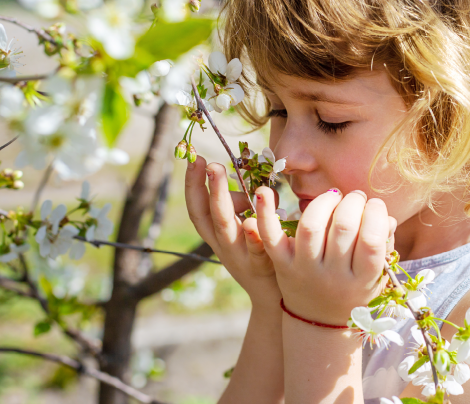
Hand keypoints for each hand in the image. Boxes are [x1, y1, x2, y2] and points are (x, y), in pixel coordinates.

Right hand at [185, 155, 279, 305]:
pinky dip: (251, 237)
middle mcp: (222, 245)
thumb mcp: (250, 230)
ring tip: (220, 175)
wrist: (276, 299)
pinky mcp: (259, 267)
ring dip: (222, 200)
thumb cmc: (264, 258)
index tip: (194, 159)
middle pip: (207, 215)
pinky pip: (254, 250)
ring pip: (225, 228)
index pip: (198, 207)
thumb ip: (248, 208)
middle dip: (205, 186)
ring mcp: (239, 256)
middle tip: (208, 162)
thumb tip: (250, 190)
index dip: (193, 184)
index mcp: (217, 236)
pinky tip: (253, 222)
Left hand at [255, 186, 395, 325]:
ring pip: (312, 226)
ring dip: (324, 202)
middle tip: (356, 198)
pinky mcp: (282, 265)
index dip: (375, 215)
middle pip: (344, 228)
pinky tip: (265, 192)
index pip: (372, 241)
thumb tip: (387, 217)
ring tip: (333, 197)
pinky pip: (271, 237)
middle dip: (353, 203)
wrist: (318, 324)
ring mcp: (305, 270)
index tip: (375, 205)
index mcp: (361, 280)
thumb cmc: (353, 292)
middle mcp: (332, 277)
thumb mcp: (376, 277)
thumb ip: (384, 246)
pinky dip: (265, 214)